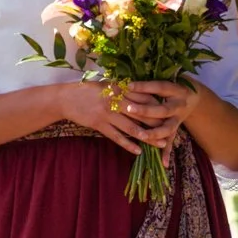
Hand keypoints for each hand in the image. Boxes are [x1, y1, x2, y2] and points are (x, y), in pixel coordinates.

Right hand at [54, 79, 180, 156]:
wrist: (65, 98)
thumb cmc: (86, 91)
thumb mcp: (106, 85)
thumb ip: (122, 89)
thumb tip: (140, 93)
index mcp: (119, 89)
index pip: (143, 97)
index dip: (157, 105)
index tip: (170, 111)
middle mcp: (115, 101)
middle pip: (141, 113)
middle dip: (157, 122)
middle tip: (172, 130)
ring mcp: (107, 113)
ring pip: (131, 127)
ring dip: (147, 136)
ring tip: (160, 143)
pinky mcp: (99, 125)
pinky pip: (116, 137)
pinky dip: (128, 144)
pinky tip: (138, 151)